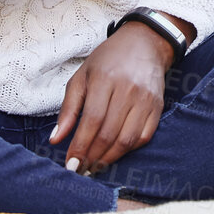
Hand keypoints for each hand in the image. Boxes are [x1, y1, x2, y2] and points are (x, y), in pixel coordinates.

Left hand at [51, 19, 182, 173]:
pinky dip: (128, 150)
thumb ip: (68, 108)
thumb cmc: (108, 60)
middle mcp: (128, 89)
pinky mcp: (157, 107)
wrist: (145, 43)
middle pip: (109, 133)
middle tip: (80, 169)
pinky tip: (115, 154)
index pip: (91, 120)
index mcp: (105, 79)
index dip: (80, 145)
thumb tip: (56, 139)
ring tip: (94, 166)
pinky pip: (144, 136)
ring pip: (127, 139)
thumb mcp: (82, 77)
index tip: (70, 164)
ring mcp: (146, 99)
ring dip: (109, 158)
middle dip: (92, 157)